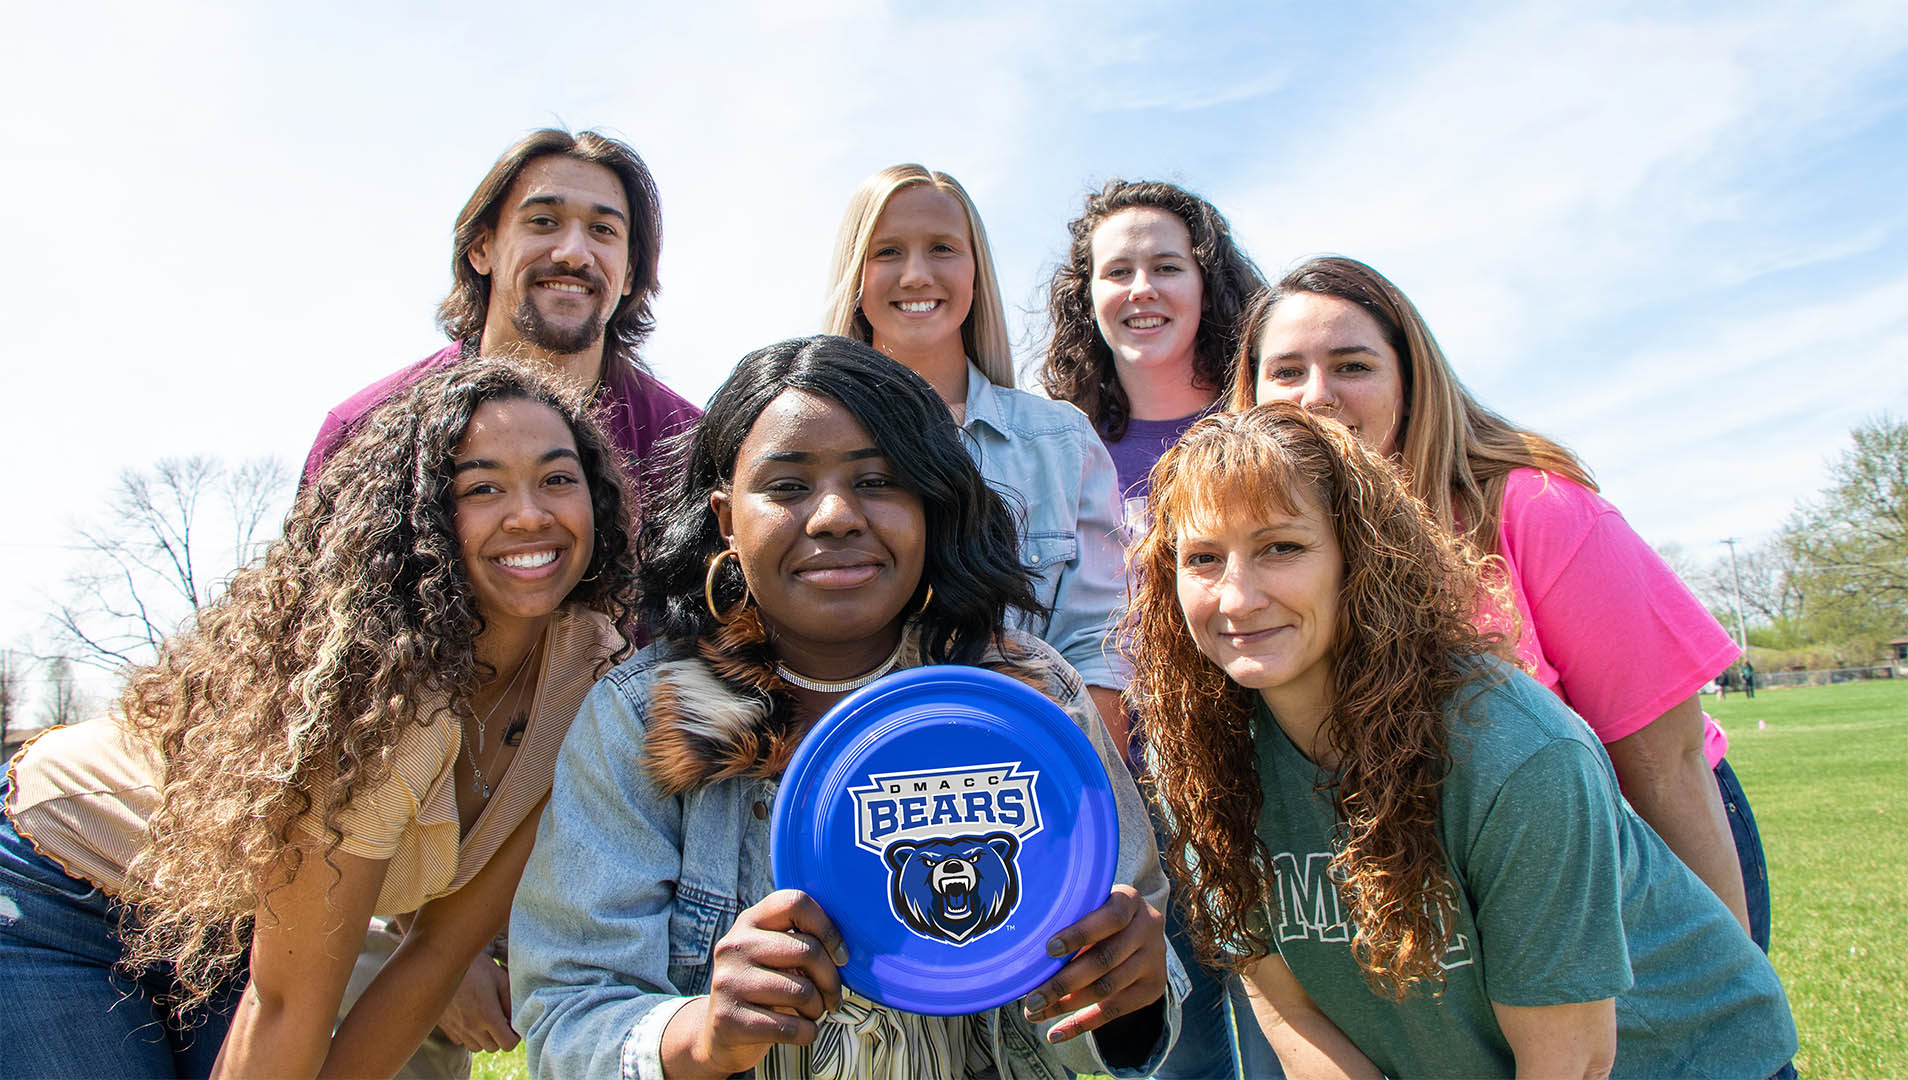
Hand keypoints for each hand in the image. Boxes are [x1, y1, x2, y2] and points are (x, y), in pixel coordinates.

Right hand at [434, 954, 517, 1052]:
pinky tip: (471, 1018)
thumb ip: (511, 1002)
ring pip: (476, 1047)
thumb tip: (516, 1020)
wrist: (443, 961)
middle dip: (500, 1037)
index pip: (507, 1044)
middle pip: (493, 1047)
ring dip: (484, 1038)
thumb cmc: (476, 966)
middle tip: (501, 1020)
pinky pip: (460, 1040)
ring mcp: (456, 1028)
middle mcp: (471, 1027)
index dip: (515, 1037)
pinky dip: (468, 1035)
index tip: (514, 1026)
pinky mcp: (445, 1026)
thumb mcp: (500, 978)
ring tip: (486, 1019)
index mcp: (488, 1016)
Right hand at [690, 889, 847, 1076]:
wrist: (720, 1035)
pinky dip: (807, 1033)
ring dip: (818, 1009)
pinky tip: (803, 1031)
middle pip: (807, 950)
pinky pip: (790, 1027)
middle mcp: (734, 946)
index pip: (796, 903)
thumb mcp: (775, 957)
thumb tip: (844, 952)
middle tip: (833, 996)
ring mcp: (728, 982)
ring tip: (812, 1012)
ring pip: (802, 991)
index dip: (828, 929)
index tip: (841, 956)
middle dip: (831, 980)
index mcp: (749, 921)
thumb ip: (800, 942)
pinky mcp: (729, 1019)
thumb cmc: (764, 989)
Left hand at [1021, 883, 1166, 1042]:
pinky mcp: (1152, 987)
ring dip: (1067, 1005)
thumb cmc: (1098, 916)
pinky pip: (1114, 1011)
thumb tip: (1022, 949)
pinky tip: (1056, 1033)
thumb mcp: (1091, 905)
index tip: (1049, 950)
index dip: (1080, 934)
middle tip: (1031, 999)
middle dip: (1063, 982)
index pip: (1110, 918)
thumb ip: (1070, 917)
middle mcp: (1148, 927)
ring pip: (1106, 988)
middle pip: (1104, 960)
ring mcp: (1154, 959)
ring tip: (1035, 1013)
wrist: (1139, 931)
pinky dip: (1082, 1024)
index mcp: (1130, 901)